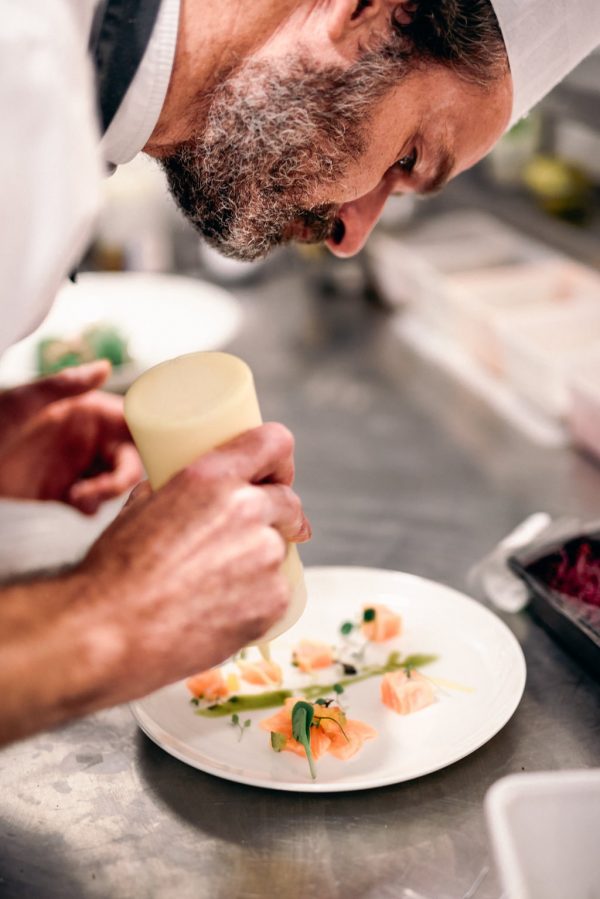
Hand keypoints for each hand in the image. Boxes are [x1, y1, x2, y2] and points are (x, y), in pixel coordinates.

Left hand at [0, 362, 142, 513]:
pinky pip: (92, 502)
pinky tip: (75, 504)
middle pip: (130, 458)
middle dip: (122, 476)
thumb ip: (65, 384)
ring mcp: (77, 465)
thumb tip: (105, 366)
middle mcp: (88, 438)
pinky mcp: (63, 491)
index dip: (153, 434)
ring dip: (106, 493)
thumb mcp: (25, 401)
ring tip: (78, 498)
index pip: (135, 420)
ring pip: (114, 482)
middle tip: (98, 489)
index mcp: (88, 411)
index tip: (160, 451)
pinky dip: (92, 506)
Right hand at [79, 423, 311, 697]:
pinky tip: (222, 613)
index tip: (276, 478)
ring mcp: (265, 554)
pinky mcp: (273, 599)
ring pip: (280, 551)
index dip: (279, 461)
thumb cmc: (114, 572)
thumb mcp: (138, 508)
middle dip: (278, 516)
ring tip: (216, 588)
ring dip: (261, 563)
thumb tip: (178, 488)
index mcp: (213, 477)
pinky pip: (277, 593)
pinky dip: (258, 602)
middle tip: (252, 537)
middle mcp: (247, 508)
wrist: (109, 633)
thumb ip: (172, 491)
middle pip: (288, 501)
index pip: (274, 442)